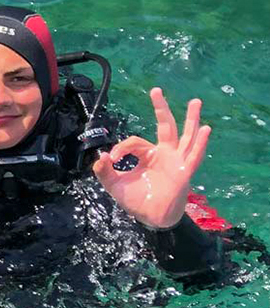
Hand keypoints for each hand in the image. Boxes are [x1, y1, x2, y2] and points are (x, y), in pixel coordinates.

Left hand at [93, 87, 210, 229]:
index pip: (136, 142)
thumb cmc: (136, 200)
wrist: (151, 218)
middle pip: (165, 126)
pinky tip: (206, 129)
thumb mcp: (115, 185)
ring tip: (195, 101)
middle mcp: (165, 153)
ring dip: (191, 119)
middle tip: (155, 90)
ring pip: (185, 135)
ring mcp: (177, 161)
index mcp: (148, 154)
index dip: (122, 147)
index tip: (113, 157)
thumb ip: (105, 171)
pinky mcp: (185, 171)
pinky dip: (200, 143)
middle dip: (160, 108)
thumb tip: (101, 156)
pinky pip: (194, 155)